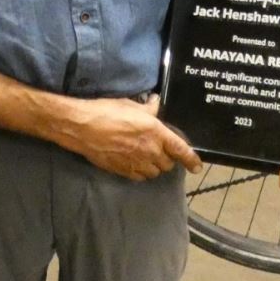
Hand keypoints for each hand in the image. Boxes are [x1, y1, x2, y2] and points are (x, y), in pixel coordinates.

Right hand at [69, 95, 202, 181]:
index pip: (181, 149)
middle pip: (168, 164)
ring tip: (147, 157)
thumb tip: (156, 103)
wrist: (82, 128)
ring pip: (155, 172)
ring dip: (154, 166)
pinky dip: (141, 172)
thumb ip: (148, 108)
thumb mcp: (130, 105)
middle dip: (167, 159)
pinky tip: (134, 163)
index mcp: (156, 132)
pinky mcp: (123, 171)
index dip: (191, 159)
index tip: (197, 166)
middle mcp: (150, 151)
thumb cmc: (106, 111)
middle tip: (161, 151)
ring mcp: (137, 163)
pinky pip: (139, 177)